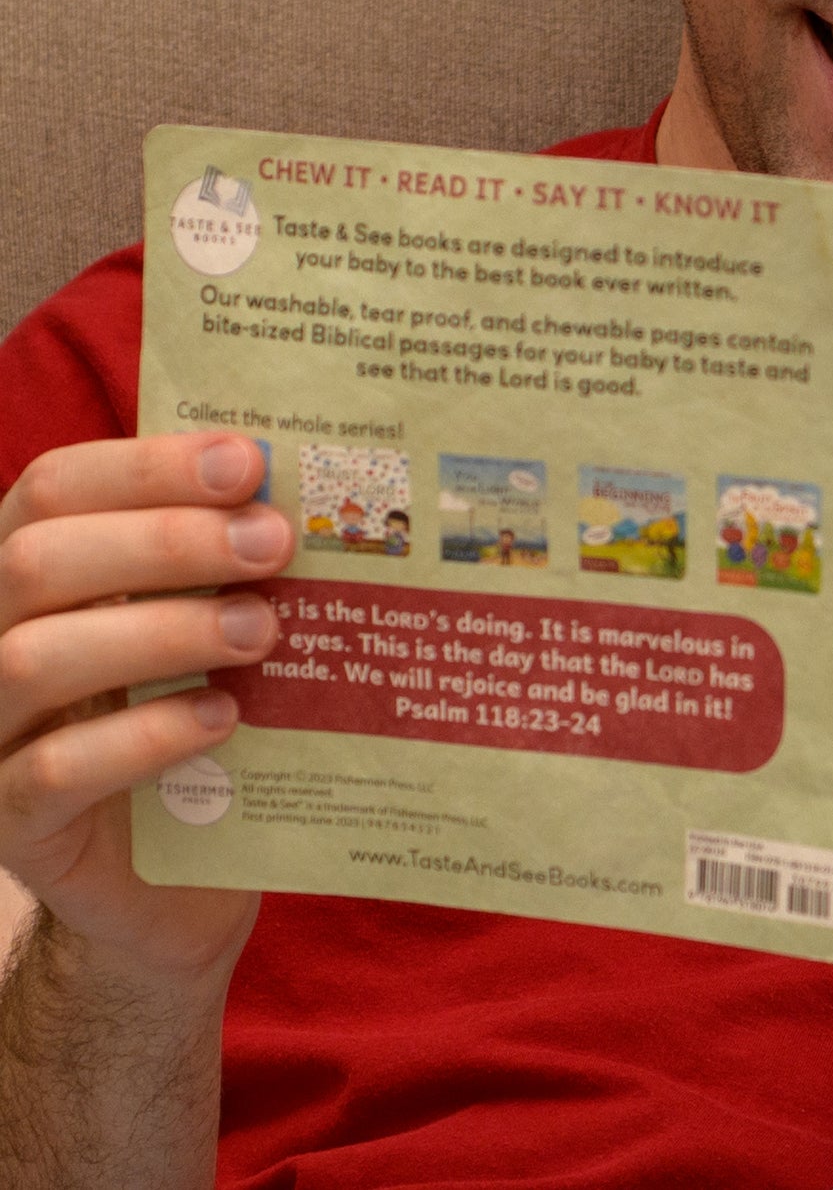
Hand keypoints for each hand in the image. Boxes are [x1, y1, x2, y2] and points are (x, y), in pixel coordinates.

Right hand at [0, 433, 292, 982]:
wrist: (180, 876)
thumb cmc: (202, 712)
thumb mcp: (209, 619)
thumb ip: (226, 556)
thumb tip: (298, 484)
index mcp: (34, 572)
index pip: (54, 488)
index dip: (146, 466)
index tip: (248, 462)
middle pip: (36, 561)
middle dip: (165, 540)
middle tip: (274, 543)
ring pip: (33, 659)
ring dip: (163, 632)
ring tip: (261, 630)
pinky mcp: (12, 826)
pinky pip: (55, 771)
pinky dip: (145, 736)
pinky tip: (223, 719)